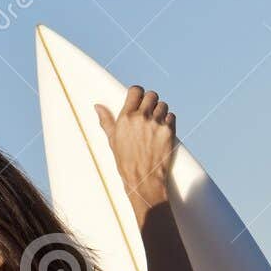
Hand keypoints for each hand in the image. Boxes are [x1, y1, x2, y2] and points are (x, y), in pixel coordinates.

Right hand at [94, 86, 175, 210]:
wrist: (144, 180)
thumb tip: (98, 107)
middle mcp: (142, 117)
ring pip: (163, 105)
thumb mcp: (113, 141)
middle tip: (148, 112)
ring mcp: (157, 124)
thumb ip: (107, 121)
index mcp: (127, 117)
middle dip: (150, 101)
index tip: (139, 100)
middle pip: (151, 95)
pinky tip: (163, 129)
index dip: (138, 93)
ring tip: (156, 122)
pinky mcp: (169, 132)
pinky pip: (172, 116)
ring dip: (160, 111)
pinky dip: (169, 120)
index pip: (136, 91)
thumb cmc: (126, 163)